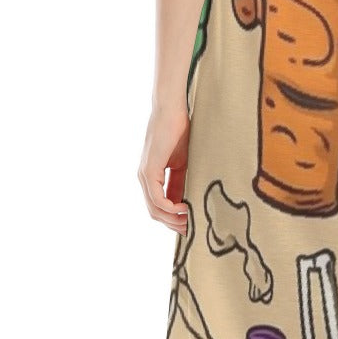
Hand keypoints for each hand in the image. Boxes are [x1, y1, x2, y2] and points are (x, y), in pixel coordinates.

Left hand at [138, 108, 190, 232]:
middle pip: (155, 212)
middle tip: (193, 229)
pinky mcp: (149, 170)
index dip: (176, 219)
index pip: (161, 206)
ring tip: (191, 222)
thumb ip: (183, 181)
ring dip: (172, 219)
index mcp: (153, 177)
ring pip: (154, 209)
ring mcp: (145, 175)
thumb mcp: (184, 162)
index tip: (193, 225)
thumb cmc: (180, 130)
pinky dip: (169, 207)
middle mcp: (145, 178)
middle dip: (174, 224)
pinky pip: (156, 198)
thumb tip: (189, 202)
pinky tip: (184, 209)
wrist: (172, 109)